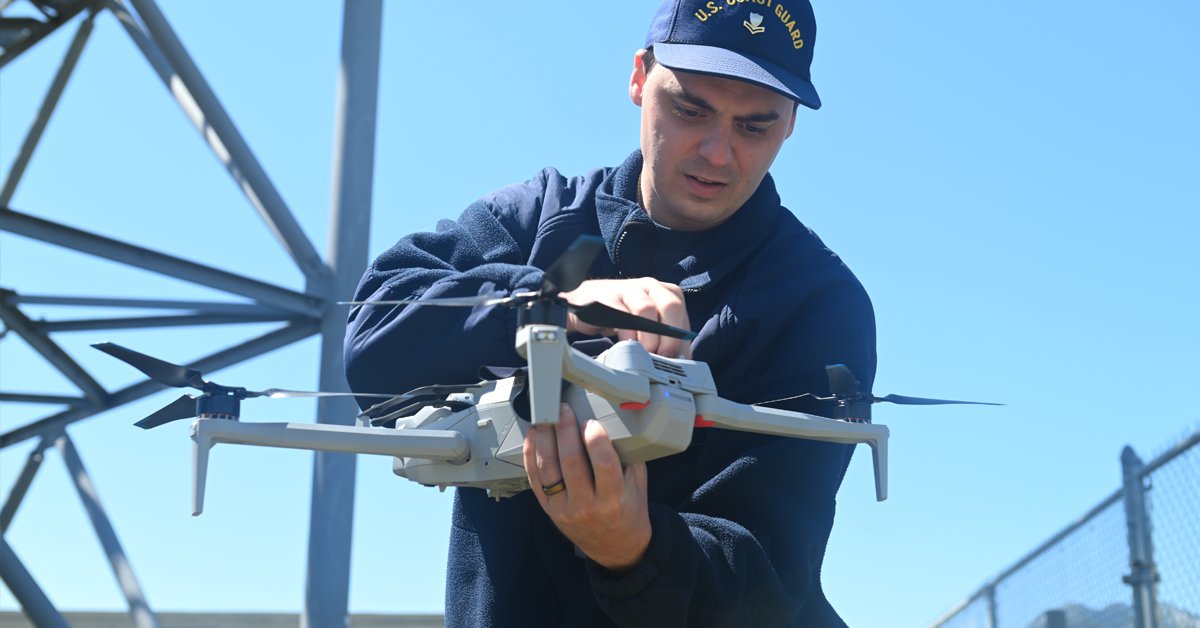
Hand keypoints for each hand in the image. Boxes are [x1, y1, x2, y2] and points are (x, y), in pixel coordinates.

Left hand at [524, 403, 650, 570]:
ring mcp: (564, 509)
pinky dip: (531, 454)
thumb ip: (629, 456)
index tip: (592, 421)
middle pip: (571, 462)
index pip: (604, 464)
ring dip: (545, 438)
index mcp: (614, 499)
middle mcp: (586, 506)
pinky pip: (535, 479)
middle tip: (564, 410)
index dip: (595, 439)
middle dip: (565, 430)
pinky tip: (533, 436)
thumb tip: (617, 421)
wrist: (616, 548)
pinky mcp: (549, 509)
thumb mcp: (639, 485)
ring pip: (548, 468)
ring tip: (546, 417)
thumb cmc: (628, 511)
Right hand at [560, 278, 691, 357]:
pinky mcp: (608, 297)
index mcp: (664, 292)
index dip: (682, 340)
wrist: (584, 304)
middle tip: (662, 357)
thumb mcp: (648, 326)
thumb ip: (665, 339)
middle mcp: (650, 286)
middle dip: (670, 336)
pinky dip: (628, 333)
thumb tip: (683, 362)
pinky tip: (627, 346)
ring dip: (648, 337)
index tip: (677, 361)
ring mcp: (628, 289)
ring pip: (646, 309)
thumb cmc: (621, 315)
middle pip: (671, 305)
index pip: (682, 315)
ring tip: (644, 354)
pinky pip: (621, 314)